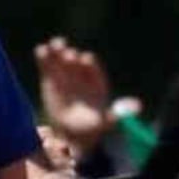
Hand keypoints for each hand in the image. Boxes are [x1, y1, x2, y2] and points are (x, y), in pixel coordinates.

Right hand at [36, 37, 139, 155]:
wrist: (73, 132)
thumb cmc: (92, 126)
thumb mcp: (105, 122)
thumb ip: (117, 114)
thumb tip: (137, 107)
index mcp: (96, 81)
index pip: (93, 68)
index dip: (89, 63)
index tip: (84, 59)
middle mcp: (81, 74)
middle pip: (76, 59)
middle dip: (72, 55)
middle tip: (67, 52)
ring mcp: (65, 74)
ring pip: (61, 58)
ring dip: (57, 50)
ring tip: (53, 46)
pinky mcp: (50, 77)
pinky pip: (47, 64)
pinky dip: (44, 56)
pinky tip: (41, 50)